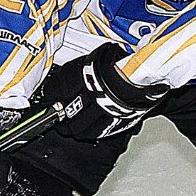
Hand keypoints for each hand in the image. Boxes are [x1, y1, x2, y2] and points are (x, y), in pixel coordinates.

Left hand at [34, 43, 167, 140]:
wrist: (147, 72)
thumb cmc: (122, 64)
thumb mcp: (93, 62)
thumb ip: (75, 76)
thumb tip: (57, 88)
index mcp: (84, 75)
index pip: (57, 91)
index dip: (50, 97)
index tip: (47, 99)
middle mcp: (93, 93)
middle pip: (66, 112)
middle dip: (59, 116)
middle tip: (57, 115)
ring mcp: (104, 109)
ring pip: (80, 127)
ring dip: (72, 128)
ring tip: (70, 126)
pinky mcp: (116, 121)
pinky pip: (98, 133)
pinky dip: (90, 133)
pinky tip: (87, 131)